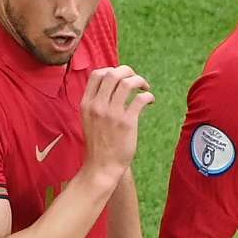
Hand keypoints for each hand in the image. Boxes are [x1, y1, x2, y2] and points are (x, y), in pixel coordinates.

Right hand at [79, 65, 154, 179]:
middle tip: (136, 80)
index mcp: (86, 104)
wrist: (101, 167)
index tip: (121, 78)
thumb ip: (97, 102)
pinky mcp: (127, 123)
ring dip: (140, 81)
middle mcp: (97, 106)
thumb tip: (112, 85)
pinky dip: (148, 96)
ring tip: (145, 88)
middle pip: (113, 73)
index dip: (112, 70)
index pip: (97, 74)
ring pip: (127, 83)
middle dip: (128, 71)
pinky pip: (140, 99)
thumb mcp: (89, 120)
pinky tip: (150, 101)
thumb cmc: (98, 144)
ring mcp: (112, 114)